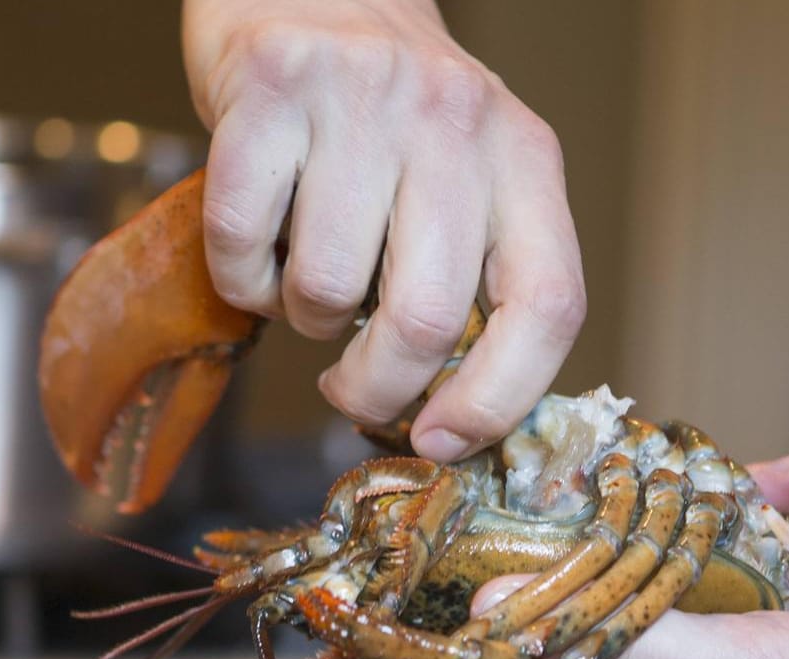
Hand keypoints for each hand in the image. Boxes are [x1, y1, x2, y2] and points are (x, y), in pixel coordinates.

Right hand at [184, 0, 584, 459]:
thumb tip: (450, 420)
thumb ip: (474, 272)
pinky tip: (256, 253)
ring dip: (305, 319)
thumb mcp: (468, 175)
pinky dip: (241, 277)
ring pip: (331, 289)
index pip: (547, 304)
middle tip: (352, 389)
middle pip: (428, 320)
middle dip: (377, 389)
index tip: (445, 443)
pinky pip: (245, 240)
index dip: (502, 398)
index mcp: (525, 157)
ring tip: (308, 282)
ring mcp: (363, 98)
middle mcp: (455, 121)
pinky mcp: (271, 86)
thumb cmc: (387, 114)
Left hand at [424, 452, 788, 658]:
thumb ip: (613, 640)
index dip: (468, 622)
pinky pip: (724, 606)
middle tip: (644, 466)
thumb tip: (494, 614)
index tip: (479, 529)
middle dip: (602, 541)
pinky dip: (757, 549)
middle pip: (574, 629)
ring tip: (781, 473)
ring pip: (656, 602)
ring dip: (696, 531)